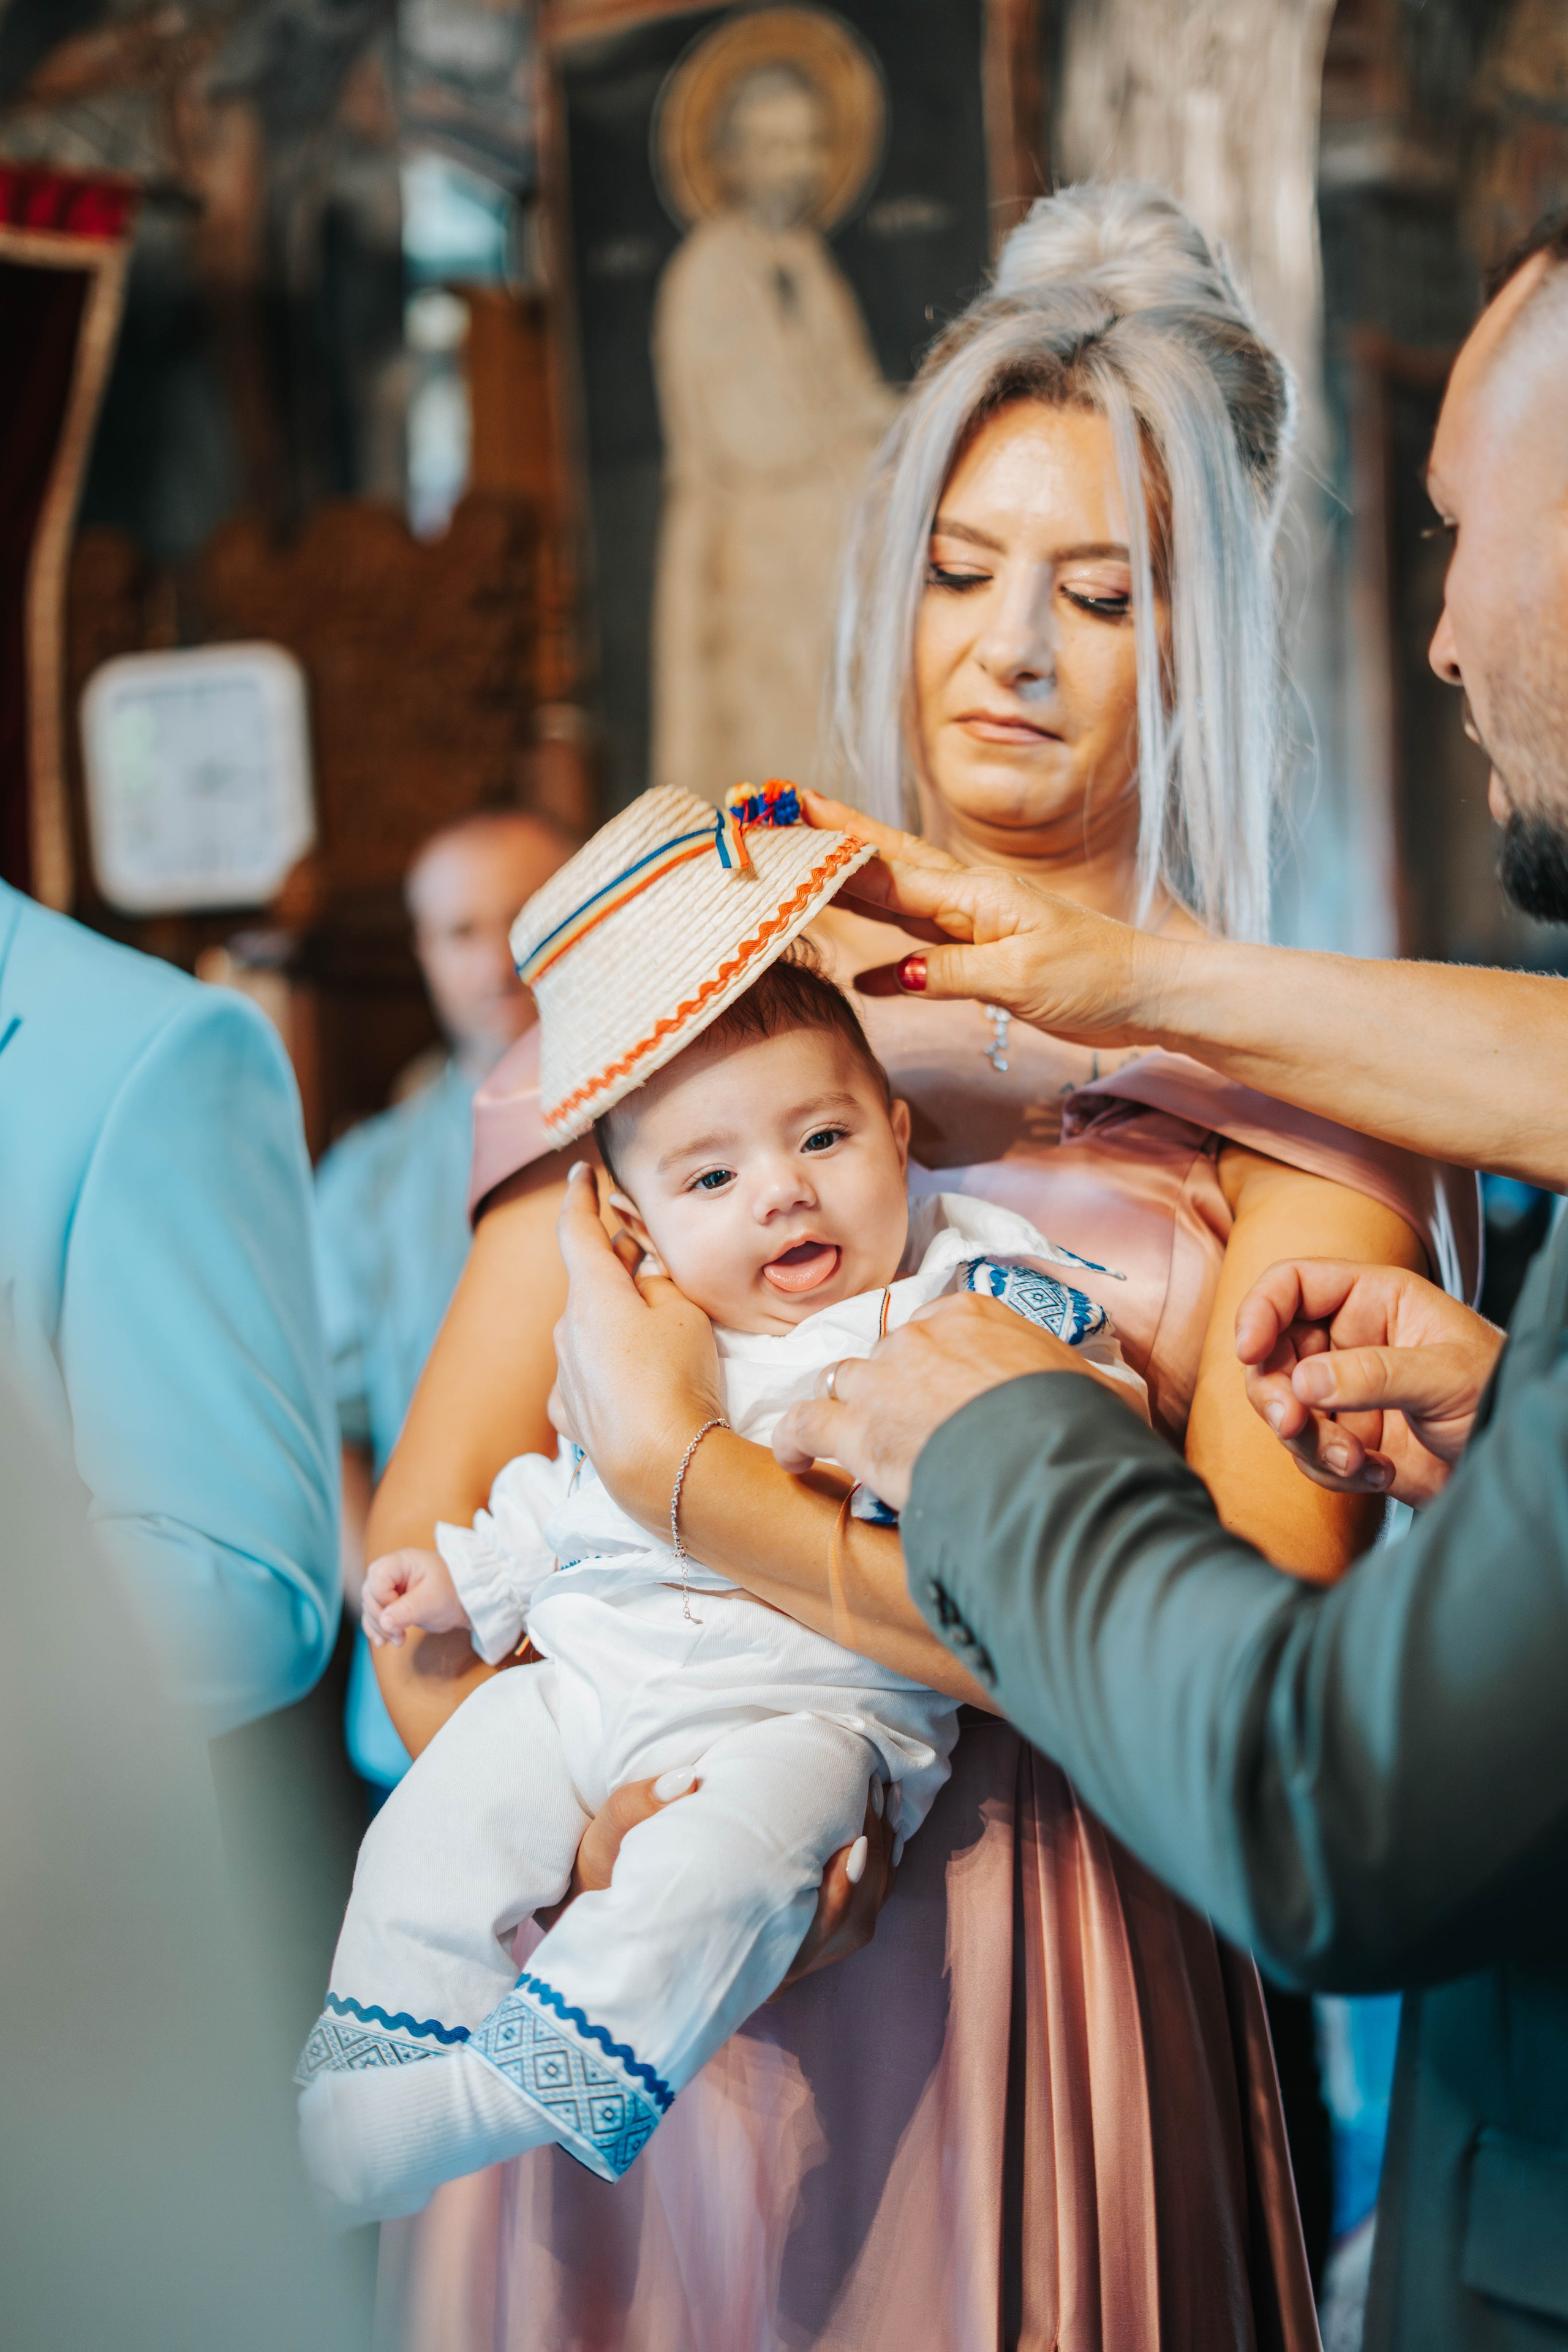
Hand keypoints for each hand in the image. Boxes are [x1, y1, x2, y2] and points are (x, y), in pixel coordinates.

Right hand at [362, 1546, 471, 1647]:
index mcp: (402, 1562)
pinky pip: (375, 1615)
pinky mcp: (393, 1603)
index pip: (377, 1578)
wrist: (467, 1601)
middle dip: (380, 1618)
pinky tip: (382, 1642)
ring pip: (370, 1606)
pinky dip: (376, 1629)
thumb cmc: (454, 1592)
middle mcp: (393, 1572)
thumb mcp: (432, 1600)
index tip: (403, 1610)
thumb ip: (407, 1610)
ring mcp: (392, 1588)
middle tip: (399, 1636)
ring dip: (379, 1627)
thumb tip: (384, 1623)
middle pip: (370, 1593)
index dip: (384, 1598)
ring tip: (398, 1641)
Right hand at [536, 1768, 898, 1990]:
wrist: (605, 1916)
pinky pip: (845, 1921)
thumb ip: (643, 1805)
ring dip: (878, 1868)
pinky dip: (868, 1879)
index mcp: (731, 1947)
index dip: (848, 1883)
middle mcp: (763, 1967)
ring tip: (881, 1803)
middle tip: (879, 1795)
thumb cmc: (611, 1875)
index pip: (815, 1929)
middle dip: (875, 1861)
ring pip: (853, 1927)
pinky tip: (869, 1830)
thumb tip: (689, 1779)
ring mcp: (777, 1961)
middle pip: (848, 1927)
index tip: (859, 1828)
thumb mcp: (613, 1835)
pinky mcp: (784, 1945)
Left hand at [551, 1162, 722, 1528]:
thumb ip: (660, 1283)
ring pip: (587, 1329)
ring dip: (614, 1316)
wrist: (660, 1468)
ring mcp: (565, 1376)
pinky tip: (635, 1378)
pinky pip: (587, 1374)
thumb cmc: (675, 1378)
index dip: (579, 1197)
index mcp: (591, 1295)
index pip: (576, 1230)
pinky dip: (608, 1364)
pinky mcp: (571, 1416)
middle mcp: (566, 1331)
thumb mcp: (684, 1314)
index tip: (580, 1173)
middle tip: (642, 1249)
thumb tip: (643, 1273)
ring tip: (655, 1321)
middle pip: (588, 1282)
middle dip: (613, 1262)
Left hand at [772, 1292, 1087, 1512]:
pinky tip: (795, 1460)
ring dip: (848, 1405)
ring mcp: (881, 1379)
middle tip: (911, 1421)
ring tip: (850, 1435)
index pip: (941, 1325)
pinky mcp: (853, 1429)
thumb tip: (1122, 1396)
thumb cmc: (1074, 1425)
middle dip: (897, 1384)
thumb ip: (1093, 1383)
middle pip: (892, 1353)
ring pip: (845, 1380)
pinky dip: (795, 1440)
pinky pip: (804, 1424)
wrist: (1037, 1461)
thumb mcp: (1098, 1390)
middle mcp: (918, 1337)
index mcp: (974, 1315)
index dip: (939, 1358)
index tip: (946, 1384)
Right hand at [799, 791, 1160, 1043]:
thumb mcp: (1022, 978)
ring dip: (850, 882)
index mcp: (975, 897)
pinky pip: (922, 948)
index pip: (889, 870)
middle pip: (885, 864)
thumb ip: (956, 972)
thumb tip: (897, 972)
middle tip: (781, 810)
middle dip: (832, 838)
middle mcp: (967, 901)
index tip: (790, 817)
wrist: (1143, 991)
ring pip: (898, 898)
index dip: (834, 849)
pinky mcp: (984, 956)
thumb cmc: (1093, 977)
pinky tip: (862, 974)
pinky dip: (888, 958)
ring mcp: (974, 926)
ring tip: (803, 862)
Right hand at [1236, 1260, 1504, 1507]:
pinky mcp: (1348, 1439)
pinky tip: (1380, 1474)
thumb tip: (1300, 1383)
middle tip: (1291, 1423)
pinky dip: (1334, 1471)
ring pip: (1285, 1409)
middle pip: (1273, 1352)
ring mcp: (1346, 1392)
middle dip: (1274, 1393)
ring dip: (1309, 1441)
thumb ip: (1374, 1374)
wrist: (1516, 1461)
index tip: (1249, 1351)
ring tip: (1355, 1460)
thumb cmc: (1499, 1394)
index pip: (1293, 1284)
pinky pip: (1309, 1453)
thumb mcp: (1445, 1376)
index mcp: (1374, 1300)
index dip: (1260, 1309)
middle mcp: (1351, 1341)